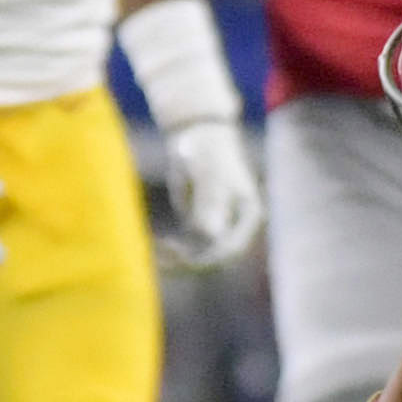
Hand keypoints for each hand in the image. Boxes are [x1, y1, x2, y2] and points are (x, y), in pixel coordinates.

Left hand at [157, 117, 264, 268]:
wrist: (196, 137)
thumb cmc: (207, 152)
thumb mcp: (209, 177)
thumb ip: (210, 204)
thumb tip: (209, 235)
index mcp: (248, 216)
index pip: (231, 249)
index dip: (207, 259)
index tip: (181, 259)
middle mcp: (235, 226)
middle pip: (216, 258)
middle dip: (189, 264)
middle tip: (162, 264)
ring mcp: (217, 227)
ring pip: (199, 255)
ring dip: (177, 260)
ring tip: (153, 253)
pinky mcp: (198, 224)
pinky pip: (187, 246)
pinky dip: (171, 250)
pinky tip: (154, 245)